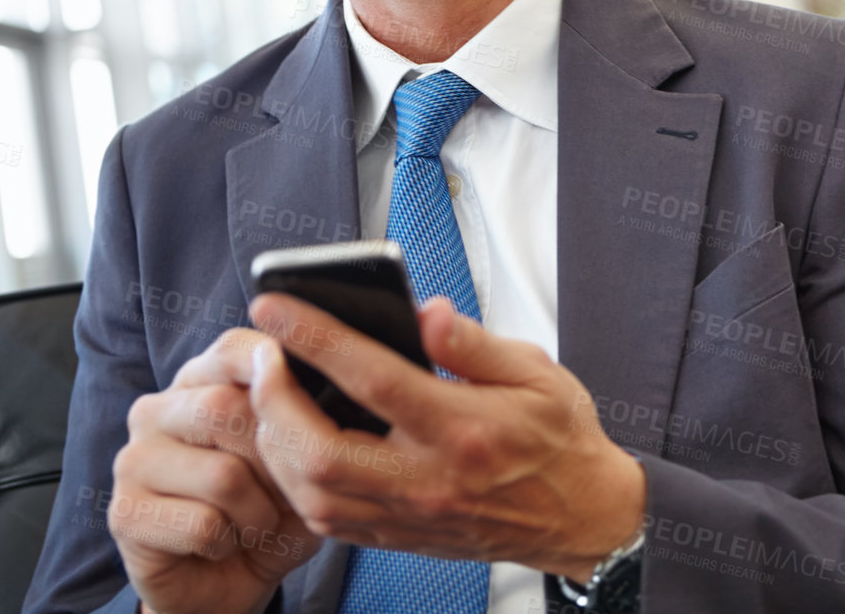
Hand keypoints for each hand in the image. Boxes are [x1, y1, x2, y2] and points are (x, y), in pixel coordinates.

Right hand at [109, 331, 322, 613]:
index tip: (297, 384)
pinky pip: (204, 524)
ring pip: (224, 474)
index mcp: (198, 384)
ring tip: (254, 521)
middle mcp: (156, 412)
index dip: (272, 363)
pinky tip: (222, 543)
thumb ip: (301, 420)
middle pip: (227, 409)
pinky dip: (231, 541)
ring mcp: (133, 461)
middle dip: (276, 459)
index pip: (231, 349)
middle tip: (285, 490)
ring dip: (259, 511)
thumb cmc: (269, 508)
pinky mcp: (124, 513)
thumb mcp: (300, 460)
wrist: (228, 579)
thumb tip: (307, 384)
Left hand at [245, 293, 645, 582]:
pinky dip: (294, 481)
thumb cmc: (561, 441)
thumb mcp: (536, 372)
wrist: (583, 516)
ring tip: (268, 396)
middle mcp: (430, 479)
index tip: (277, 308)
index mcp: (465, 429)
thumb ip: (473, 343)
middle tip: (262, 357)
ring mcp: (410, 515)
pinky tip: (290, 445)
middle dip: (274, 401)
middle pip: (321, 450)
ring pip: (312, 493)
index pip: (374, 378)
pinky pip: (326, 519)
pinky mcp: (399, 537)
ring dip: (275, 443)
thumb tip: (426, 312)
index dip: (317, 338)